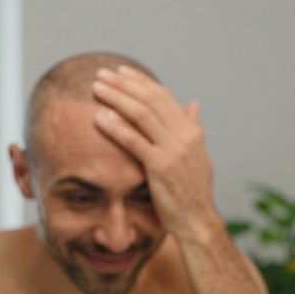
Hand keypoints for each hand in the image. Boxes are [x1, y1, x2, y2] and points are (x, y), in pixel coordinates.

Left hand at [91, 66, 218, 235]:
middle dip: (124, 84)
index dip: (141, 82)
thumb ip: (193, 129)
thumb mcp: (198, 157)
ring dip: (116, 97)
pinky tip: (99, 117)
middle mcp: (185, 136)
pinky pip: (133, 140)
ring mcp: (174, 150)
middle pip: (150, 99)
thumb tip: (193, 105)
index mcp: (192, 131)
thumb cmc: (193, 193)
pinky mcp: (160, 166)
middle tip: (102, 73)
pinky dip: (115, 126)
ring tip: (96, 88)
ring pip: (141, 113)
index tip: (121, 72)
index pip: (164, 97)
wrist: (197, 221)